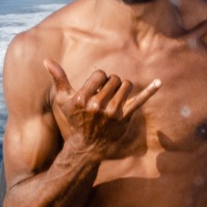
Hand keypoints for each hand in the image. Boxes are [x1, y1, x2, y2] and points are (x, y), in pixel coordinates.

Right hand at [44, 60, 160, 158]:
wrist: (87, 146)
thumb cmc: (74, 119)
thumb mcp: (63, 100)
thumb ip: (58, 78)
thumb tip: (47, 60)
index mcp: (82, 99)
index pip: (99, 74)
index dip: (99, 79)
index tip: (96, 89)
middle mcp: (97, 106)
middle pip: (114, 78)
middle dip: (111, 83)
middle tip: (106, 95)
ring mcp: (112, 113)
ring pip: (126, 85)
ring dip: (122, 87)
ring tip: (115, 96)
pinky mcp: (125, 118)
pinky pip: (139, 100)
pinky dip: (150, 90)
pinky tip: (160, 82)